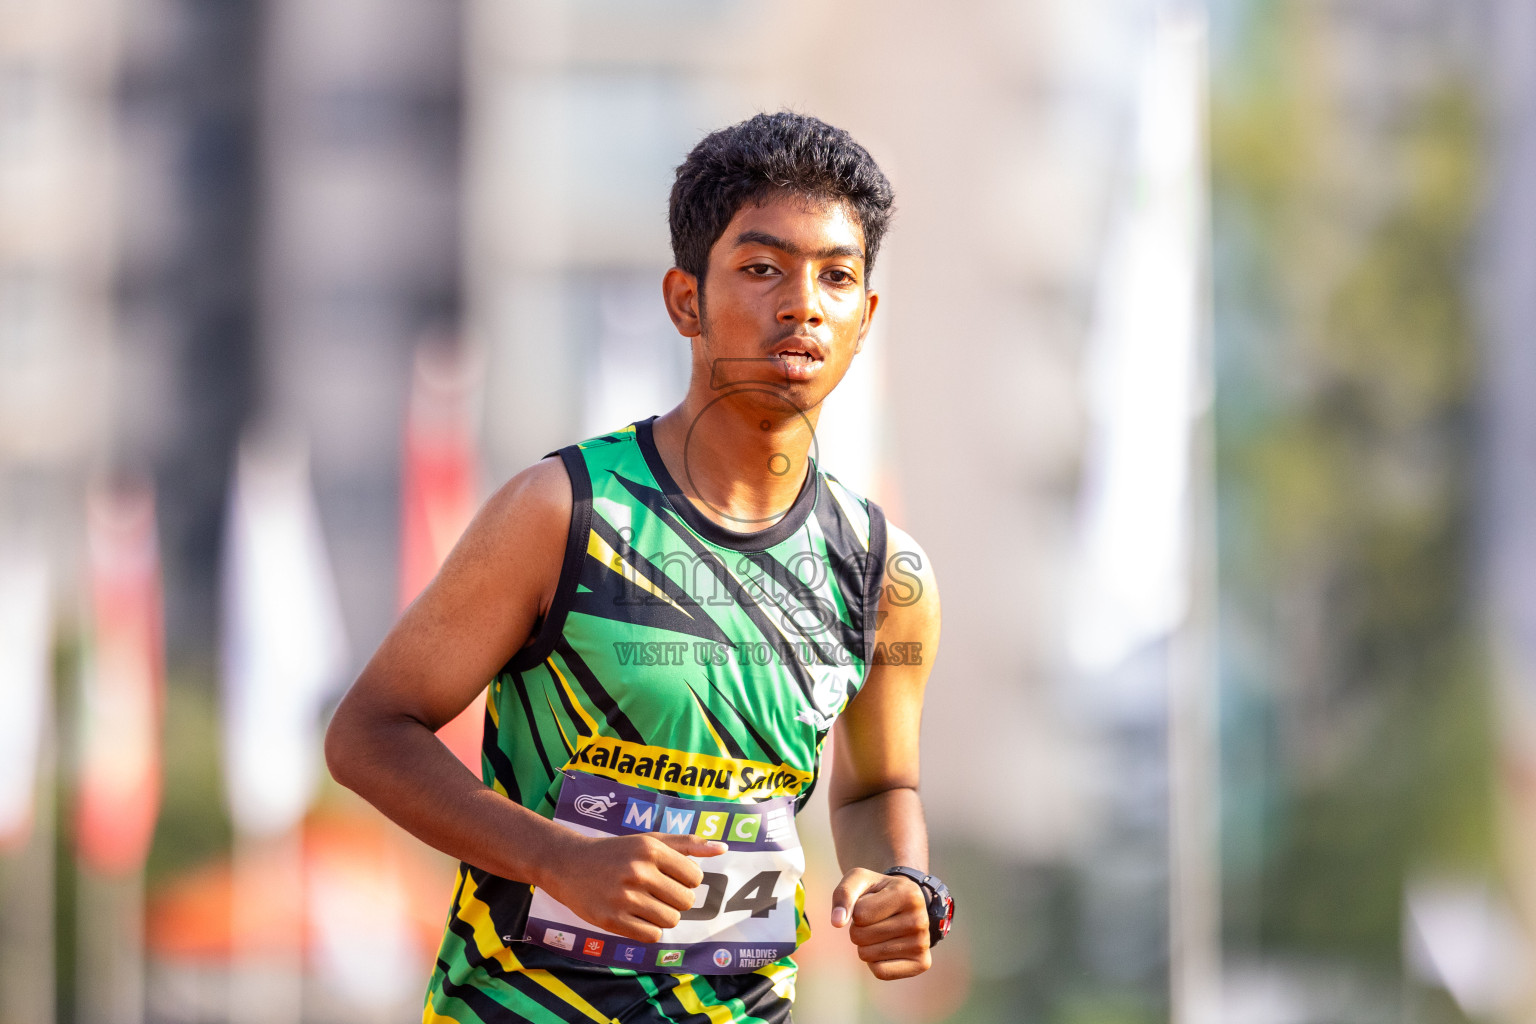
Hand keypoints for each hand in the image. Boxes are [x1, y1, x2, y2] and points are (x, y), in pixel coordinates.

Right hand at [543, 832, 725, 942]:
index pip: (695, 877)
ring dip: (664, 916)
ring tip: (647, 904)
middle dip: (678, 900)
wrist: (569, 864)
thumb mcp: (649, 841)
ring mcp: (624, 898)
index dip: (687, 881)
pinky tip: (636, 916)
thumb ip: (687, 844)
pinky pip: (652, 936)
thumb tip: (723, 849)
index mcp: (650, 849)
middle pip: (686, 901)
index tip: (670, 878)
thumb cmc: (616, 852)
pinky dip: (649, 930)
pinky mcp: (612, 920)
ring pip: (671, 920)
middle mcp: (638, 872)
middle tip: (659, 893)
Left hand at [830, 867, 930, 979]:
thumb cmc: (878, 891)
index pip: (859, 914)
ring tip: (880, 931)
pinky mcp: (922, 963)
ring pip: (867, 955)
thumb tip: (837, 922)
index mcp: (908, 894)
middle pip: (860, 936)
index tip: (870, 903)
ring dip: (865, 945)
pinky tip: (886, 947)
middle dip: (858, 928)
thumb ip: (844, 894)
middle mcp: (920, 919)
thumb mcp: (859, 880)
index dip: (855, 910)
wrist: (906, 904)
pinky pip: (880, 972)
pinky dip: (874, 962)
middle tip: (874, 920)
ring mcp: (923, 943)